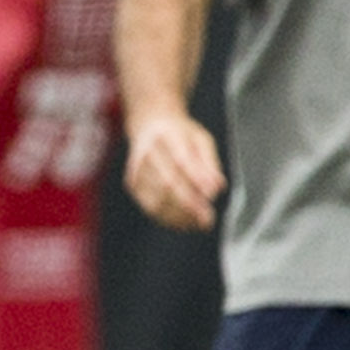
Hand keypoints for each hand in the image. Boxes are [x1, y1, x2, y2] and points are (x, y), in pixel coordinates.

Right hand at [123, 111, 225, 231]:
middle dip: (190, 204)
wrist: (149, 125)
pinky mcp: (132, 184)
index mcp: (167, 135)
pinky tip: (185, 223)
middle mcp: (148, 152)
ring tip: (199, 224)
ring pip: (157, 200)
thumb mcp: (201, 139)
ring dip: (180, 216)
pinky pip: (151, 208)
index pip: (182, 161)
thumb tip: (217, 188)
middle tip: (208, 219)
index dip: (197, 180)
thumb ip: (210, 163)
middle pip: (167, 183)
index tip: (212, 197)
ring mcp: (137, 169)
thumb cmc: (181, 135)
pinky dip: (169, 219)